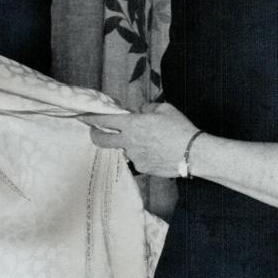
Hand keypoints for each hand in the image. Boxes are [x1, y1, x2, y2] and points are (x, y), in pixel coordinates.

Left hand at [79, 103, 199, 176]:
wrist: (193, 152)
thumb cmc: (180, 128)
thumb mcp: (165, 109)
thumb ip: (147, 108)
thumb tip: (141, 111)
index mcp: (132, 125)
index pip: (104, 120)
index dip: (91, 118)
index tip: (83, 117)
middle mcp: (129, 142)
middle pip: (102, 140)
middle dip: (95, 135)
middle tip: (96, 132)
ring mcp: (134, 157)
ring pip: (124, 149)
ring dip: (129, 144)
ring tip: (150, 142)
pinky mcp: (142, 168)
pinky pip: (137, 159)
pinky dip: (143, 154)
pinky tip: (157, 152)